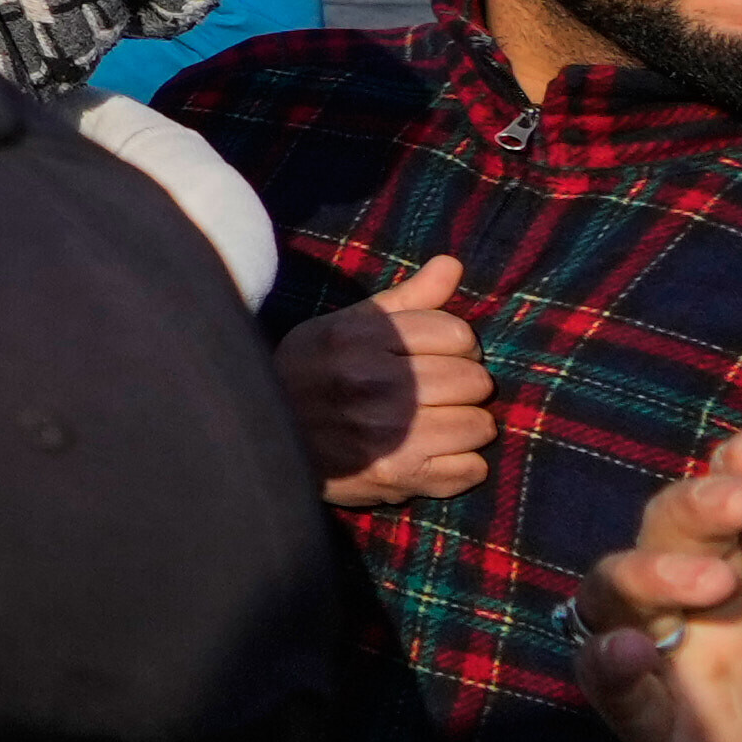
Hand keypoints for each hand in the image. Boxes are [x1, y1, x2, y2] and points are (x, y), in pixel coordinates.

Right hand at [275, 252, 490, 510]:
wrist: (262, 441)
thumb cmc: (310, 377)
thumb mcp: (344, 328)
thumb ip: (405, 300)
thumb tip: (453, 264)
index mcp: (359, 340)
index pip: (458, 335)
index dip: (455, 346)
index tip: (434, 357)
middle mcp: (375, 385)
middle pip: (474, 380)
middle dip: (462, 386)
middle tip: (433, 394)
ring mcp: (388, 435)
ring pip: (479, 425)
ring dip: (463, 426)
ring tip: (433, 425)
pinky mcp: (398, 477)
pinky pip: (470, 469)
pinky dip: (459, 465)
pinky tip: (430, 455)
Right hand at [580, 403, 741, 741]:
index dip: (741, 466)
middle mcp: (737, 616)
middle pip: (670, 531)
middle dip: (689, 505)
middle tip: (738, 502)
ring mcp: (703, 679)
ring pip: (622, 599)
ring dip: (642, 573)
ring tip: (704, 579)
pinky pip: (620, 700)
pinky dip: (608, 667)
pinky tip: (637, 650)